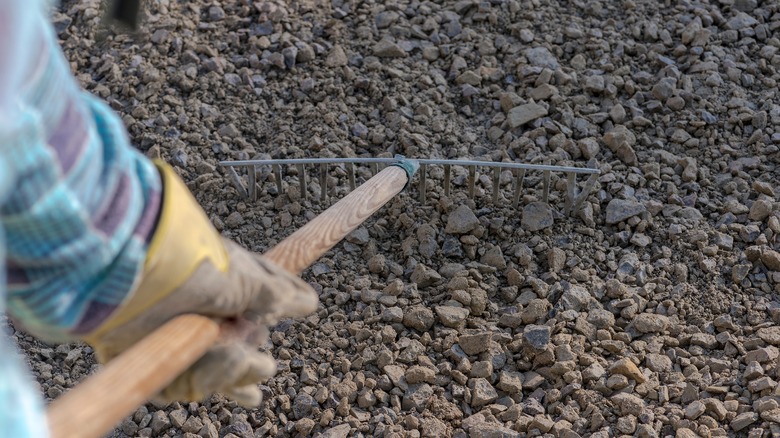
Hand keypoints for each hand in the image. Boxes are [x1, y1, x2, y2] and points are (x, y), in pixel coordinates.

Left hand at [82, 162, 317, 405]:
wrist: (134, 278)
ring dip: (236, 368)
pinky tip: (211, 356)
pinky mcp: (162, 366)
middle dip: (253, 358)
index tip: (308, 306)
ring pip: (228, 378)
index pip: (269, 303)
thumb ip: (280, 296)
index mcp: (232, 290)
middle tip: (241, 339)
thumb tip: (310, 302)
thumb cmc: (194, 267)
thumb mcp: (247, 277)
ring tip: (226, 349)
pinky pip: (193, 387)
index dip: (289, 306)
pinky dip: (206, 375)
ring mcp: (187, 345)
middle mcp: (212, 318)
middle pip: (250, 352)